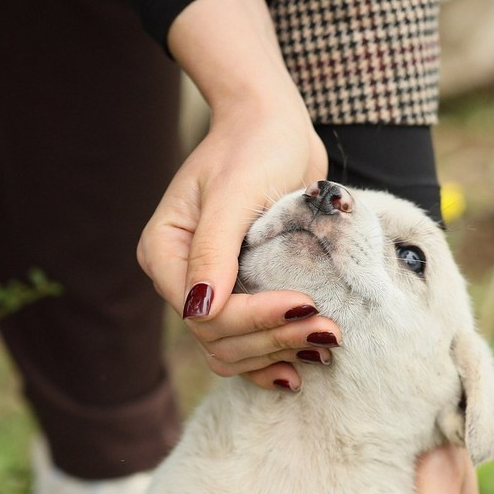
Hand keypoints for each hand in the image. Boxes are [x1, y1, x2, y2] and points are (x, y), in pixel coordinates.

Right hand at [136, 0, 338, 390]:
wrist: (274, 126)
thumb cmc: (254, 145)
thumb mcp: (235, 192)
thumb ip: (214, 250)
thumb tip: (200, 308)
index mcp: (164, 252)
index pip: (204, 312)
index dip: (253, 318)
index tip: (306, 305)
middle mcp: (180, 277)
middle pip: (217, 338)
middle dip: (272, 339)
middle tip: (329, 330)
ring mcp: (209, 289)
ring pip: (231, 350)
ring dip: (277, 353)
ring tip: (326, 343)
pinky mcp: (239, 292)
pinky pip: (246, 344)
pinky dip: (272, 357)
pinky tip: (302, 367)